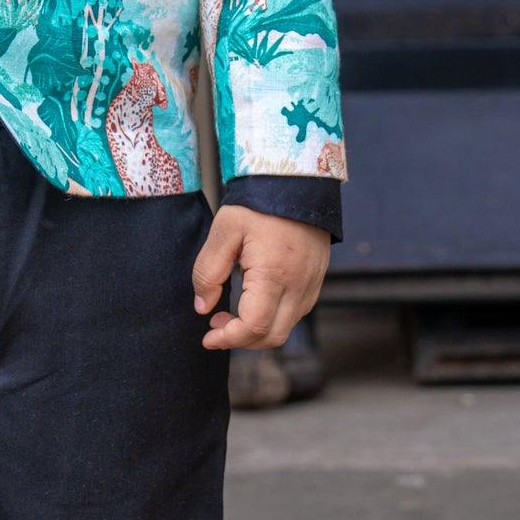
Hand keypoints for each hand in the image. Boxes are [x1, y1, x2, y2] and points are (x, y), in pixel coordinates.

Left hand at [192, 204, 328, 352]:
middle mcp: (299, 285)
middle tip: (217, 324)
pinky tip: (255, 301)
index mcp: (274, 274)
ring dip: (257, 330)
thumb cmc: (260, 201)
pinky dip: (273, 318)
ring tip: (231, 312)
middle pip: (272, 336)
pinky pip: (296, 312)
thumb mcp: (224, 230)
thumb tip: (203, 307)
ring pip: (286, 327)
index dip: (228, 339)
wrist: (298, 180)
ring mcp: (312, 283)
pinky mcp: (317, 278)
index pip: (254, 327)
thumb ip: (208, 271)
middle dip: (241, 340)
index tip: (208, 337)